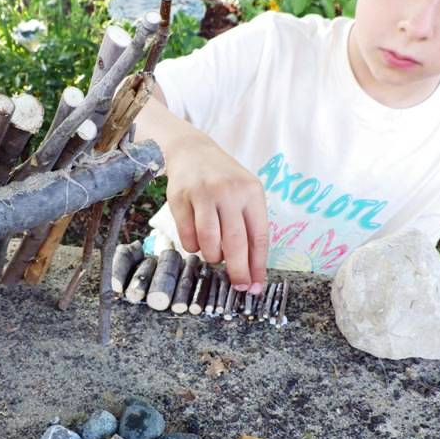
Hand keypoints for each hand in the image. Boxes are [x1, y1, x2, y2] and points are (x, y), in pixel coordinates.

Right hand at [165, 137, 267, 291]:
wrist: (192, 152)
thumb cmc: (224, 181)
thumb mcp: (244, 195)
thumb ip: (249, 227)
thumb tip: (251, 268)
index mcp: (251, 193)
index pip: (259, 236)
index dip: (257, 265)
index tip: (255, 286)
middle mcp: (229, 192)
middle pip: (235, 243)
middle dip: (237, 271)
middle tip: (237, 286)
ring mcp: (203, 194)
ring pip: (209, 242)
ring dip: (213, 257)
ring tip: (214, 255)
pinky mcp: (180, 199)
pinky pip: (188, 237)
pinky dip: (193, 247)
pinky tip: (197, 241)